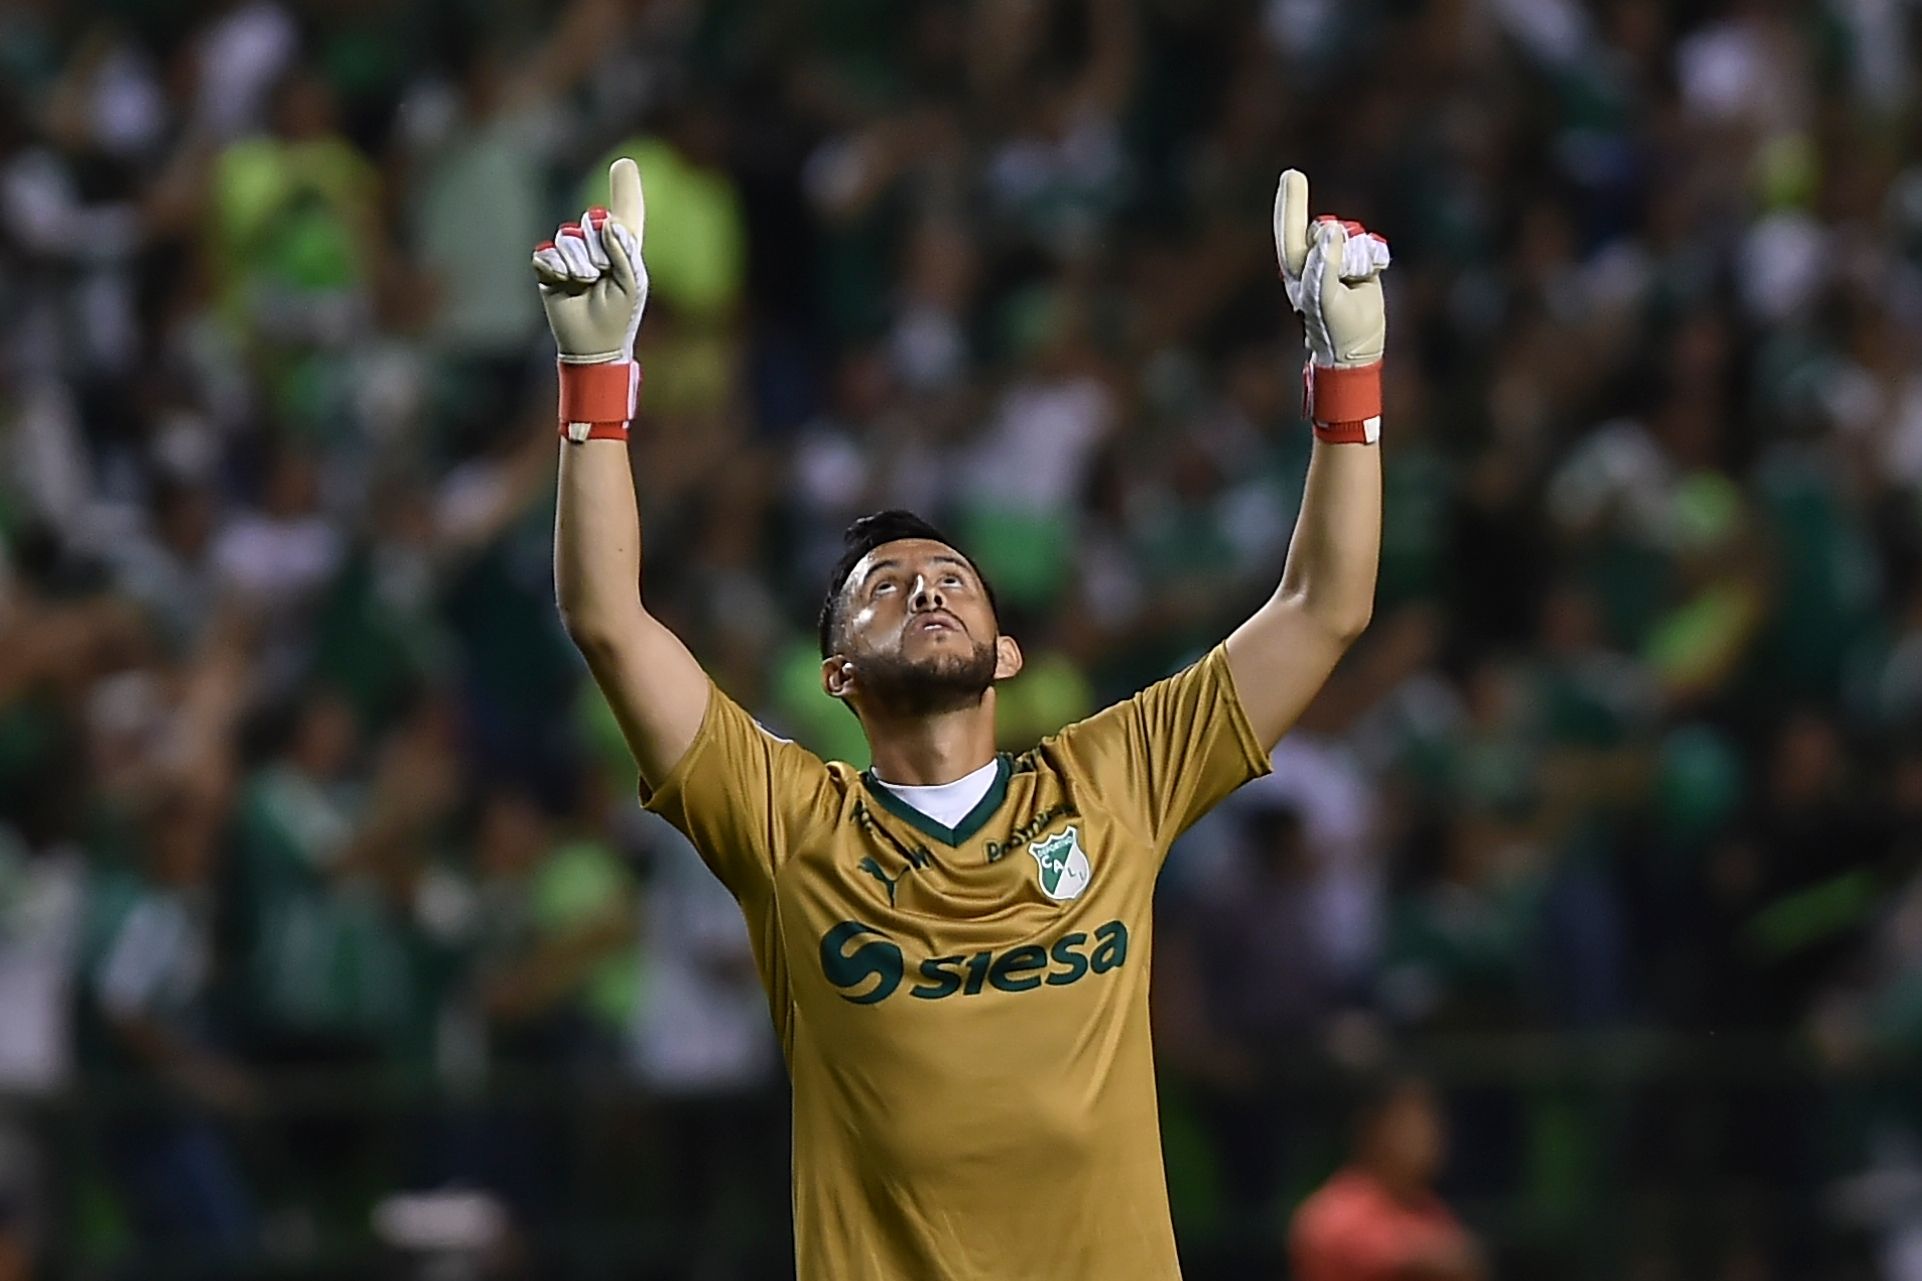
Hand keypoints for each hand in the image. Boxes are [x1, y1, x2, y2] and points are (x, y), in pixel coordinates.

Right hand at [532, 158, 647, 364]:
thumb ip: (625, 250)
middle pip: (592, 219)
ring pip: (568, 234)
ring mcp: (570, 255)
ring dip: (578, 261)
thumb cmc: (619, 316)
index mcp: (622, 246)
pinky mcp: (548, 267)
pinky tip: (565, 282)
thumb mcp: (632, 283)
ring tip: (585, 283)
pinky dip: (557, 267)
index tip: (624, 164)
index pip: (624, 213)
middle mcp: (596, 245)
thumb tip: (606, 221)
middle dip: (599, 247)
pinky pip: (546, 252)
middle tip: (602, 276)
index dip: (625, 188)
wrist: (594, 345)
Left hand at [1273, 168, 1388, 369]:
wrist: (1358, 345)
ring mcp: (1335, 260)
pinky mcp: (1358, 263)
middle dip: (1297, 202)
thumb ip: (1325, 265)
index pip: (1291, 232)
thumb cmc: (1335, 326)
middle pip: (1309, 226)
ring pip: (1346, 234)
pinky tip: (1368, 276)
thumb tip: (1330, 229)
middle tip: (1292, 176)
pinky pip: (1367, 244)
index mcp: (1298, 270)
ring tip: (1356, 279)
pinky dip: (1372, 256)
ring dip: (1355, 250)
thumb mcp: (1325, 298)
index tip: (1292, 175)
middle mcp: (1313, 261)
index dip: (1291, 205)